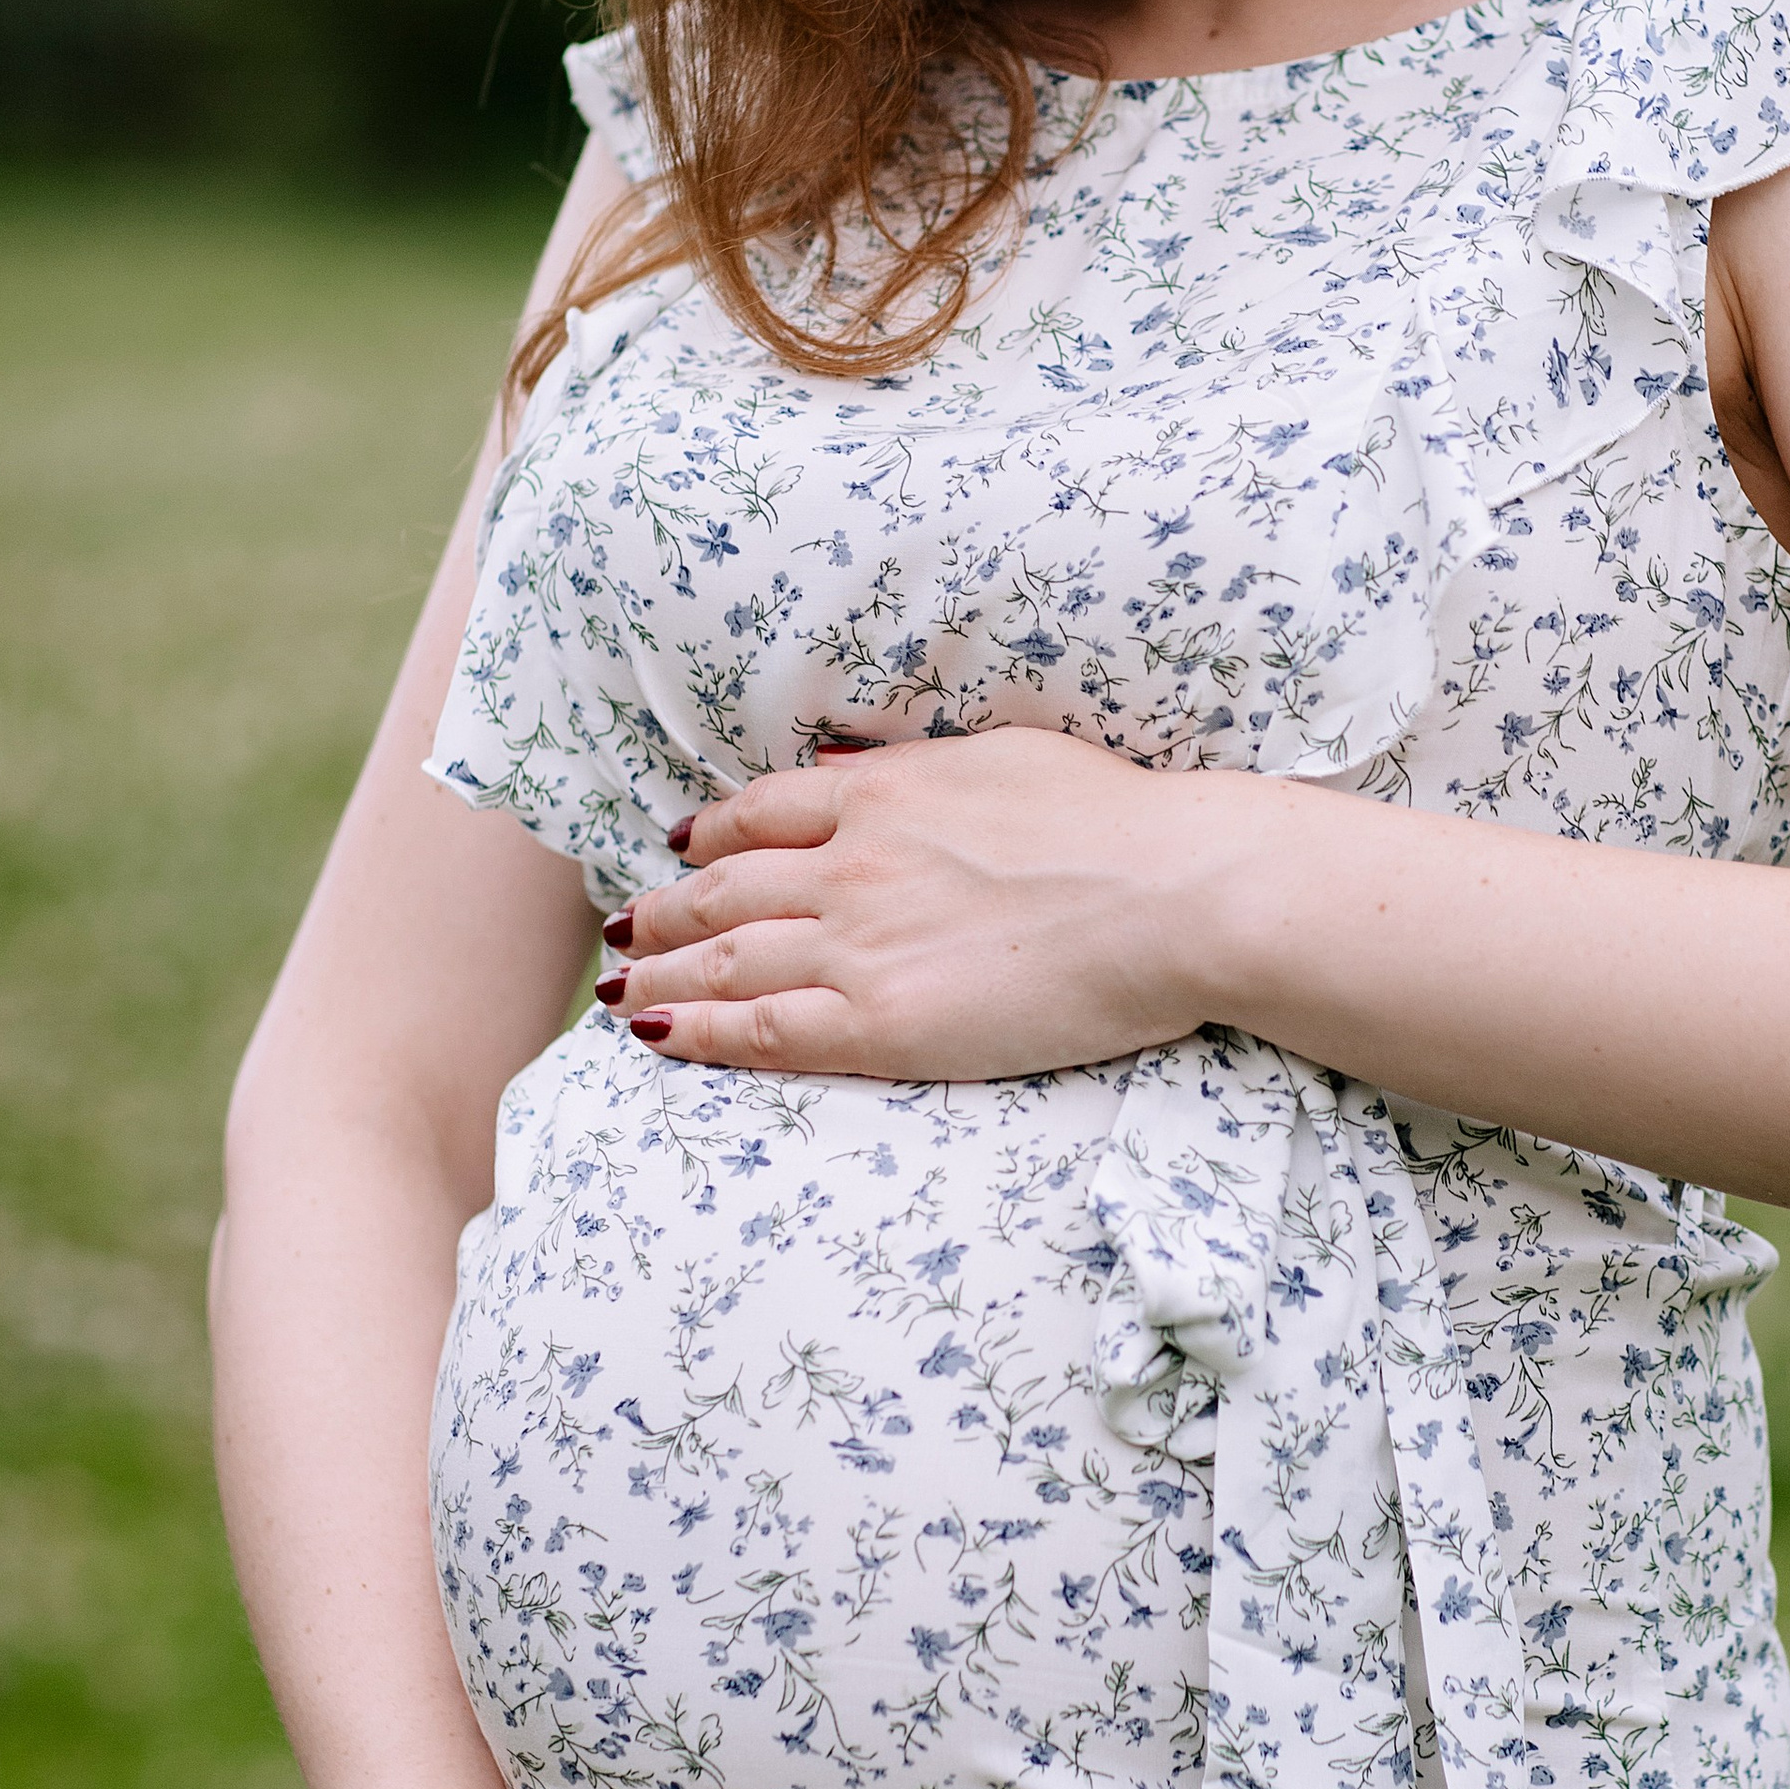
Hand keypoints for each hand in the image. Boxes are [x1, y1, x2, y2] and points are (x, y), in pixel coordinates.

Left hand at [599, 729, 1278, 1079]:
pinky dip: (694, 1030)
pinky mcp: (878, 1024)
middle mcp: (848, 865)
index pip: (760, 812)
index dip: (708, 833)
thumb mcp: (1003, 756)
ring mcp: (855, 946)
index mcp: (882, 794)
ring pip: (722, 959)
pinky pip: (758, 1030)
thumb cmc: (1115, 820)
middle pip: (722, 887)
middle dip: (665, 907)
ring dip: (658, 968)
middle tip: (627, 922)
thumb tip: (836, 774)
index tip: (680, 846)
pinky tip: (652, 1032)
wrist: (1169, 895)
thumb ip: (907, 770)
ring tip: (620, 981)